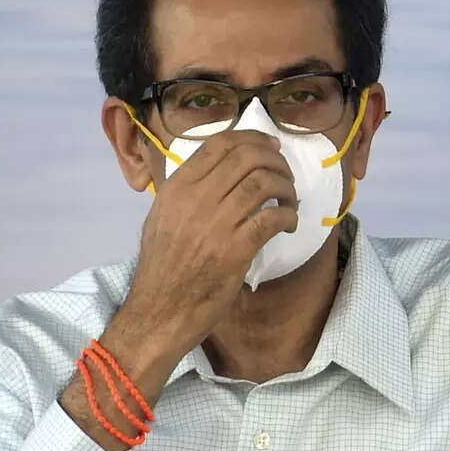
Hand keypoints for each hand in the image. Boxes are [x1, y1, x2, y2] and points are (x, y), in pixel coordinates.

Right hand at [129, 128, 298, 355]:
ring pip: (263, 183)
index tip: (271, 146)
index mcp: (176, 188)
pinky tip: (289, 224)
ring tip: (289, 201)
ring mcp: (216, 224)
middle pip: (247, 158)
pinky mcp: (236, 250)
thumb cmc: (162, 269)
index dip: (253, 139)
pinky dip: (288, 216)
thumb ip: (185, 194)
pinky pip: (272, 218)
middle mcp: (195, 199)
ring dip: (286, 188)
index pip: (219, 145)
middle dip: (276, 161)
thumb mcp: (161, 220)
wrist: (160, 312)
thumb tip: (218, 175)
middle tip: (286, 174)